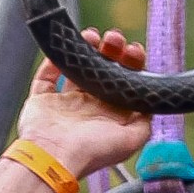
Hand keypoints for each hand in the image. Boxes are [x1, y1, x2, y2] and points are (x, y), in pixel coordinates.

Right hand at [15, 30, 152, 182]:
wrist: (53, 157)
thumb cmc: (91, 151)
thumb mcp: (130, 141)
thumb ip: (144, 123)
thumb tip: (150, 107)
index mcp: (109, 117)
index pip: (123, 85)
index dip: (131, 65)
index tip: (133, 50)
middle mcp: (89, 110)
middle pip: (103, 73)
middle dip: (111, 52)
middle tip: (114, 38)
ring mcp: (65, 104)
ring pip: (77, 70)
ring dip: (86, 51)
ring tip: (92, 35)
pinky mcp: (42, 100)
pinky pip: (47, 75)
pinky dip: (54, 60)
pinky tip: (65, 47)